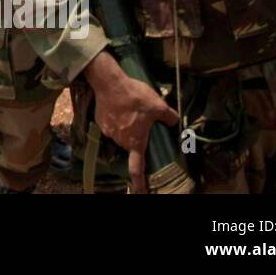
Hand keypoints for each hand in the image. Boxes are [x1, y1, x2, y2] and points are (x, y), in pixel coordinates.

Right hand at [84, 51, 178, 193]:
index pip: (137, 167)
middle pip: (131, 145)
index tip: (141, 192)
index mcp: (136, 141)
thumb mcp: (158, 105)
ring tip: (131, 109)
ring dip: (126, 127)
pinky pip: (111, 125)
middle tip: (142, 122)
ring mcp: (109, 132)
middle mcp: (121, 140)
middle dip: (136, 138)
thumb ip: (168, 117)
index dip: (139, 182)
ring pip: (121, 135)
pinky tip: (120, 106)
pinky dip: (116, 119)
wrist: (109, 82)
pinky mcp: (101, 122)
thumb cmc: (134, 96)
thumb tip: (174, 123)